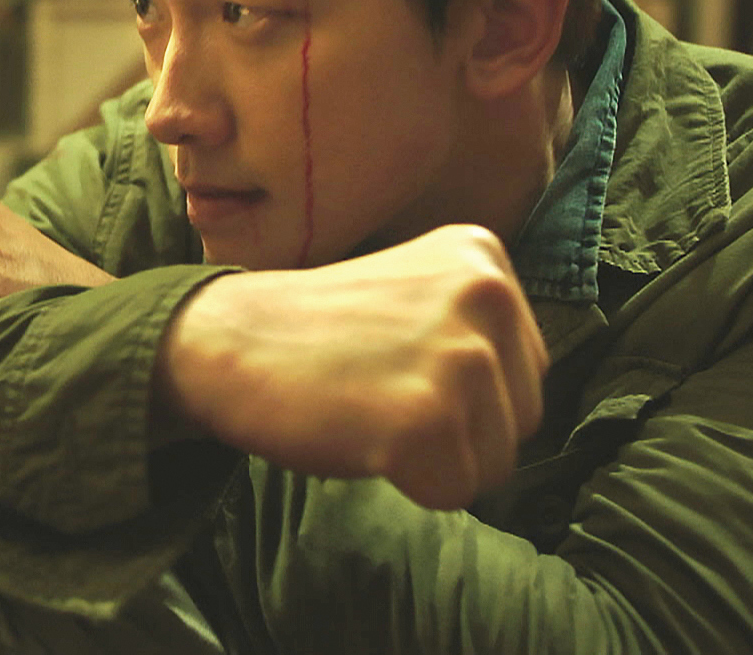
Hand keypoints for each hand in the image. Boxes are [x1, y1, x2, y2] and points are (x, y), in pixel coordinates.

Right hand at [158, 224, 547, 509]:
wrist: (225, 340)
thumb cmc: (314, 332)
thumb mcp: (417, 294)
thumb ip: (479, 329)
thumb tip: (528, 404)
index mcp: (484, 259)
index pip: (525, 370)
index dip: (462, 391)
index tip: (393, 361)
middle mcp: (486, 296)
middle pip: (523, 419)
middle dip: (458, 429)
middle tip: (377, 389)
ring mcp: (461, 356)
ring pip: (495, 463)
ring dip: (431, 458)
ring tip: (367, 407)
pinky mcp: (429, 418)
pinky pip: (454, 492)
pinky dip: (406, 483)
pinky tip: (358, 434)